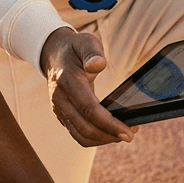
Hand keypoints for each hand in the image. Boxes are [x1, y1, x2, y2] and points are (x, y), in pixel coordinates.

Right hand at [40, 27, 136, 146]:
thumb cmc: (74, 48)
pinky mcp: (62, 115)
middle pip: (85, 128)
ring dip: (103, 140)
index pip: (89, 110)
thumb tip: (98, 64)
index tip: (128, 131)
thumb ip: (92, 52)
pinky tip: (109, 132)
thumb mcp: (85, 42)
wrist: (53, 54)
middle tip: (130, 134)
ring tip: (122, 135)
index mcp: (67, 81)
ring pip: (80, 136)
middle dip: (110, 135)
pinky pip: (77, 134)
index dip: (110, 124)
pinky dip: (95, 138)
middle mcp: (60, 99)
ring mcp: (59, 109)